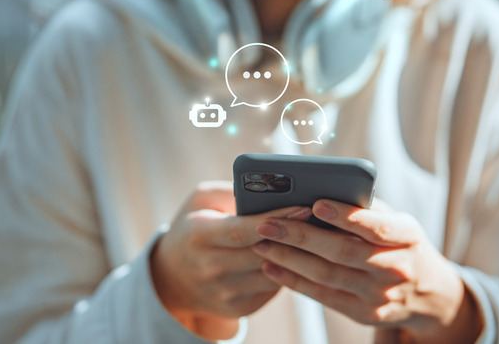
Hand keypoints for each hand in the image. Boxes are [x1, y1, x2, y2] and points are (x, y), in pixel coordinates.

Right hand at [150, 181, 312, 340]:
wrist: (173, 279)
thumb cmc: (194, 228)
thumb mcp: (200, 201)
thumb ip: (230, 190)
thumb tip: (271, 189)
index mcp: (198, 237)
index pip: (243, 230)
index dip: (276, 218)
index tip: (304, 205)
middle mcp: (210, 269)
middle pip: (265, 252)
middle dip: (297, 235)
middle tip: (325, 218)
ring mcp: (226, 293)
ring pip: (275, 272)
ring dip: (300, 254)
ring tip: (322, 234)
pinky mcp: (241, 308)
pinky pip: (274, 286)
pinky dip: (291, 270)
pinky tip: (306, 253)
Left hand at [251, 199, 482, 343]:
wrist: (429, 295)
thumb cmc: (403, 245)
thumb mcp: (400, 222)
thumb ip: (368, 208)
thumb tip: (321, 189)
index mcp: (408, 237)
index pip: (376, 226)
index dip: (345, 215)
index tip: (315, 203)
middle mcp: (396, 268)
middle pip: (342, 251)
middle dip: (300, 236)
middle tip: (268, 223)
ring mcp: (380, 295)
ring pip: (327, 275)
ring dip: (289, 259)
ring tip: (262, 243)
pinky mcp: (365, 314)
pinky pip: (323, 296)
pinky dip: (294, 281)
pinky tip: (272, 267)